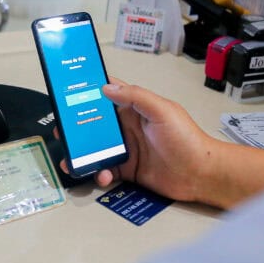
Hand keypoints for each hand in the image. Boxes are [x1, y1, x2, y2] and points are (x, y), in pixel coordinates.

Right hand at [60, 76, 216, 203]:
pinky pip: (106, 169)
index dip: (88, 92)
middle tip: (61, 132)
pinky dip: (99, 172)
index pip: (107, 94)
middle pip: (95, 123)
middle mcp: (128, 126)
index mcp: (135, 108)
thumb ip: (136, 97)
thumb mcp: (162, 111)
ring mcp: (127, 148)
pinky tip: (101, 175)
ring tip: (71, 160)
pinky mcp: (128, 170)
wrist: (202, 174)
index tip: (67, 93)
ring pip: (96, 148)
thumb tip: (106, 87)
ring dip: (82, 153)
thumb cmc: (187, 138)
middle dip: (76, 127)